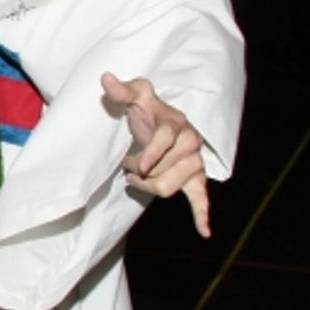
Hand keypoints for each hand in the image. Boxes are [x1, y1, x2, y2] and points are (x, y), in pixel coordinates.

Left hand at [100, 73, 209, 236]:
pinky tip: (204, 231)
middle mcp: (190, 143)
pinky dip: (203, 215)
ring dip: (148, 186)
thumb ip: (122, 90)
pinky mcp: (196, 179)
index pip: (165, 139)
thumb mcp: (136, 96)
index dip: (151, 153)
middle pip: (162, 170)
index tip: (137, 165)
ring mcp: (194, 162)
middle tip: (130, 163)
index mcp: (175, 123)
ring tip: (137, 176)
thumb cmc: (148, 110)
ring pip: (169, 187)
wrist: (166, 123)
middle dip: (140, 171)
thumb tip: (105, 78)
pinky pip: (202, 198)